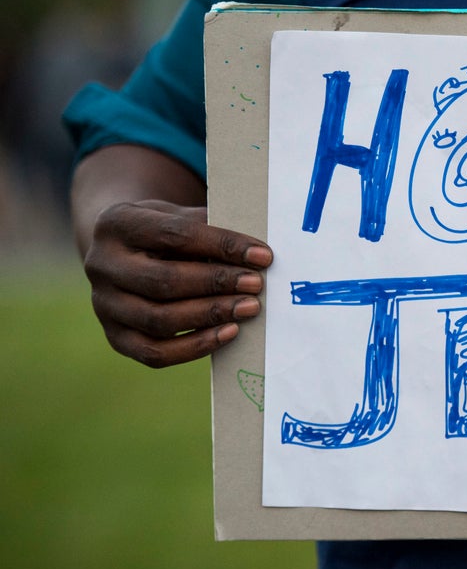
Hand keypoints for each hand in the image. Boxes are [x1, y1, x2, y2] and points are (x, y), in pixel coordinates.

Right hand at [83, 200, 272, 366]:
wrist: (124, 253)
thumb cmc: (163, 232)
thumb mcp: (178, 216)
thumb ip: (209, 227)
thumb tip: (256, 251)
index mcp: (117, 224)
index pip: (175, 235)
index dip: (223, 245)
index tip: (263, 256)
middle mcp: (101, 265)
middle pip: (164, 280)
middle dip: (217, 283)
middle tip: (257, 285)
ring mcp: (104, 305)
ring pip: (160, 319)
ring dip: (211, 315)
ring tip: (249, 308)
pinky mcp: (115, 337)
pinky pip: (155, 352)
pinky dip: (196, 346)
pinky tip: (229, 332)